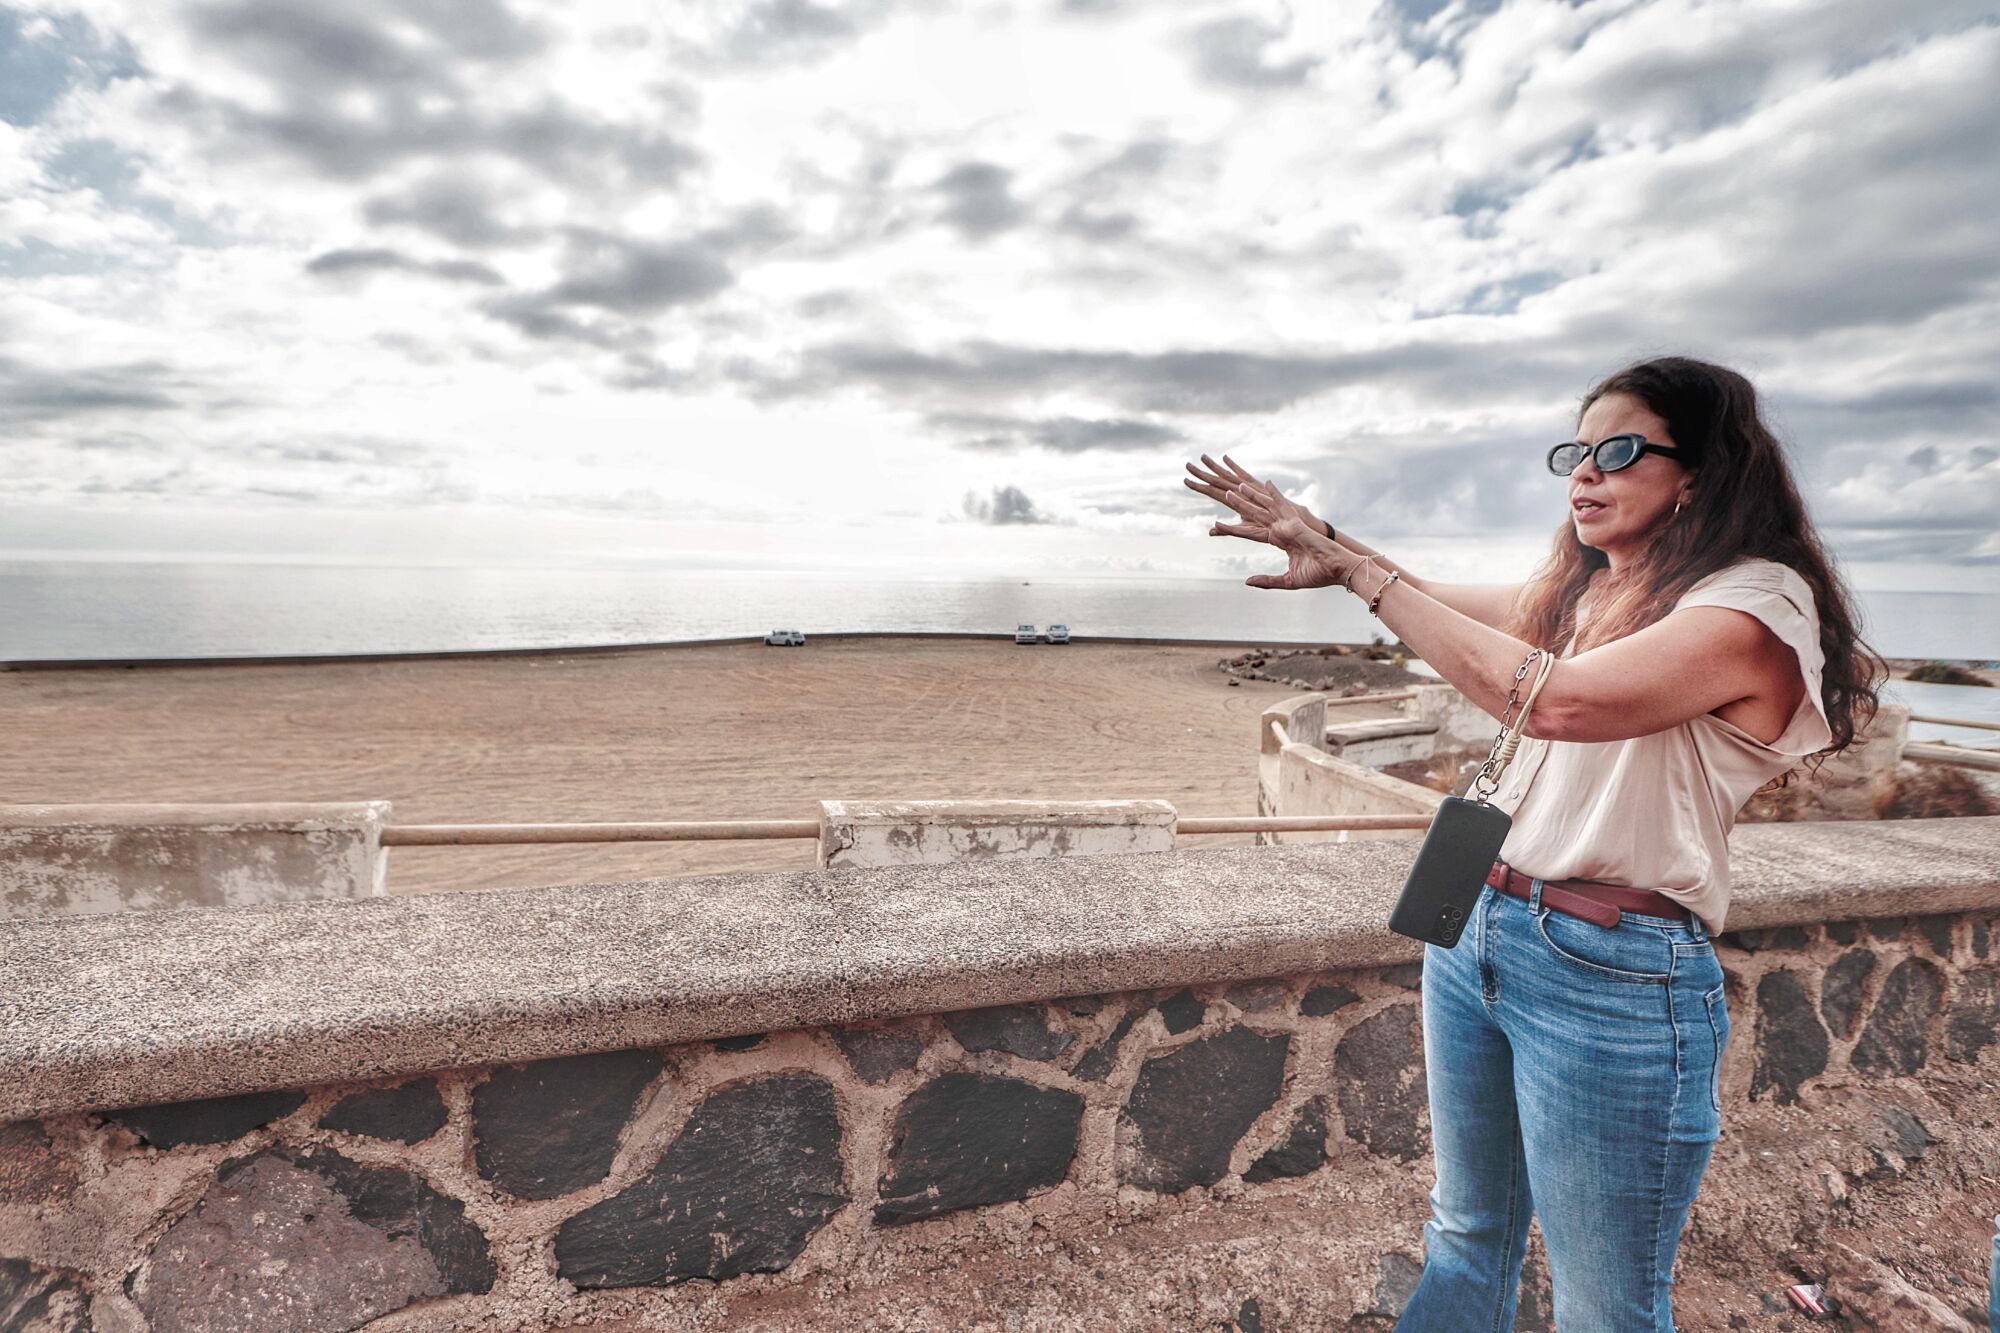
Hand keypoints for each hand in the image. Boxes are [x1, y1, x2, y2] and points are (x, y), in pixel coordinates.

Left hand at [1185, 456, 1348, 590]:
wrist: (1336, 570)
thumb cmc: (1318, 575)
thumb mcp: (1287, 581)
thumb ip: (1266, 580)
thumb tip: (1246, 582)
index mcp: (1281, 541)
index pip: (1252, 533)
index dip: (1235, 529)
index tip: (1218, 525)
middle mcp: (1283, 530)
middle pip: (1255, 515)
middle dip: (1240, 505)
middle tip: (1224, 495)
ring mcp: (1289, 525)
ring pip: (1265, 508)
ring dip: (1250, 497)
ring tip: (1235, 487)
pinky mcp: (1296, 522)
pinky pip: (1283, 505)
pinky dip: (1274, 493)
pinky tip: (1265, 483)